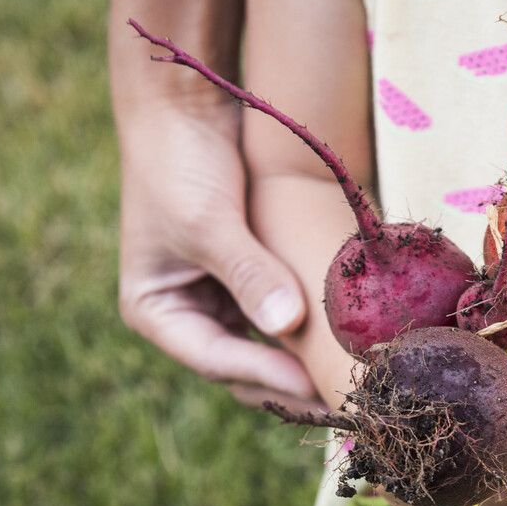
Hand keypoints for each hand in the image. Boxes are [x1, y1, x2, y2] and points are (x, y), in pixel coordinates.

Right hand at [116, 96, 321, 411]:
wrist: (185, 103)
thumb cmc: (180, 161)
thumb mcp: (209, 222)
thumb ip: (248, 274)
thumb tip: (286, 325)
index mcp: (154, 311)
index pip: (216, 360)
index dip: (266, 376)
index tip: (314, 386)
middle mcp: (185, 314)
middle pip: (243, 367)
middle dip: (289, 383)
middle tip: (344, 401)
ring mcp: (219, 298)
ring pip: (267, 349)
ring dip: (304, 363)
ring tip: (351, 381)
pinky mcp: (250, 278)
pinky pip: (283, 317)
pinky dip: (309, 329)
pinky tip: (346, 341)